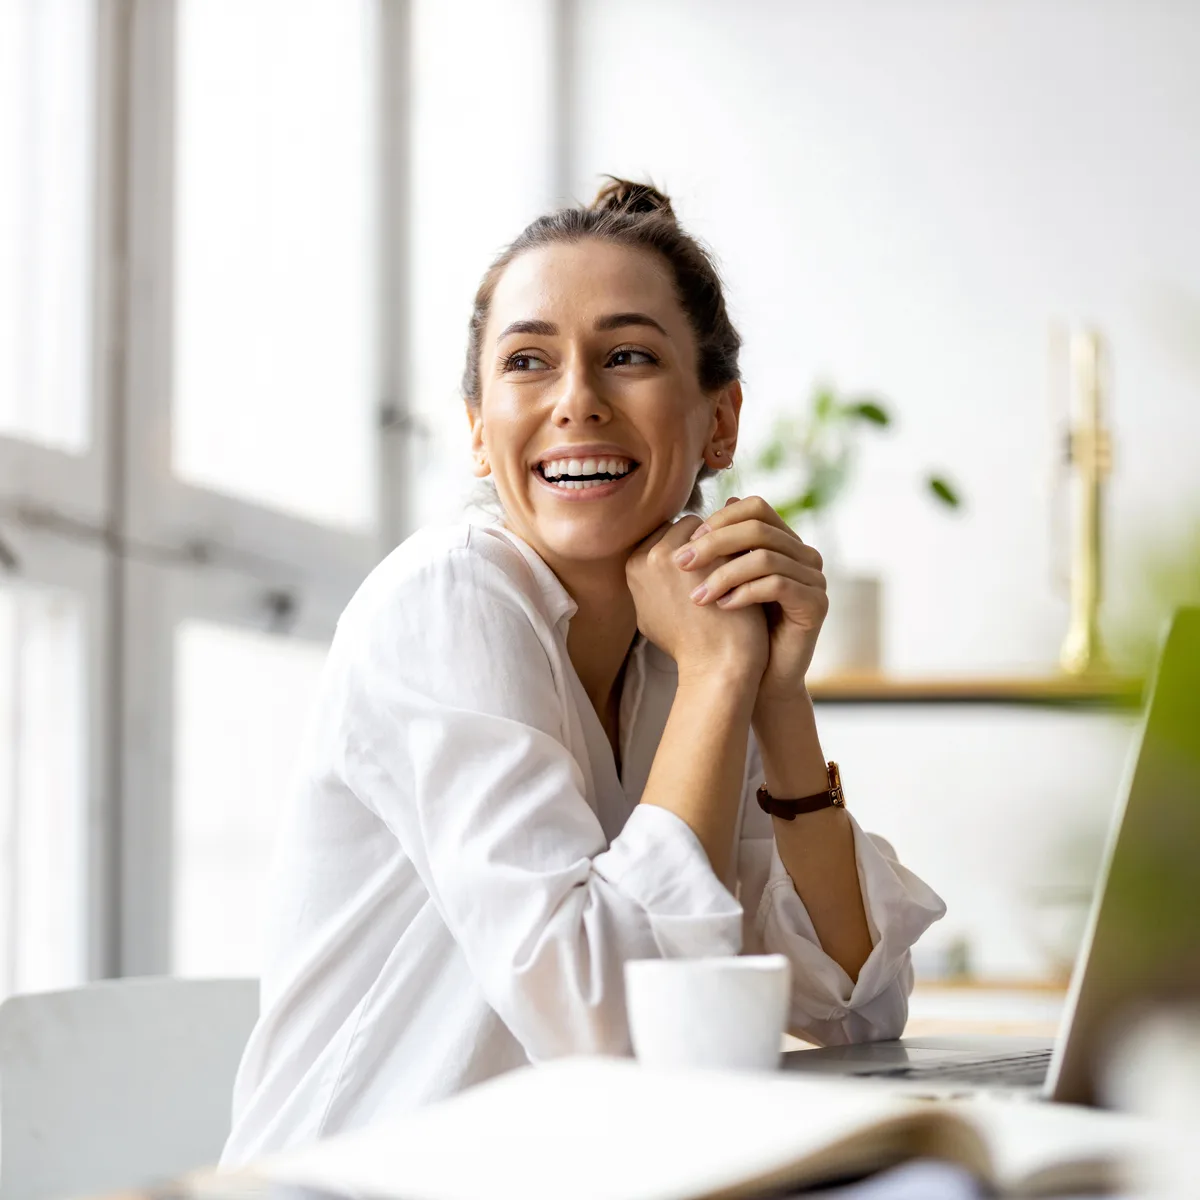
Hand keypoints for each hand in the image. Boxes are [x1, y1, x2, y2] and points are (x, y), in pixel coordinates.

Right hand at [626, 515, 768, 683]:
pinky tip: (752, 570)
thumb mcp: (651, 615)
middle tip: (725, 567)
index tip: (706, 570)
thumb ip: (650, 581)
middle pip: (686, 526)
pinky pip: (734, 536)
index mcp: (634, 565)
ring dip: (726, 542)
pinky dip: (743, 549)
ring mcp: (684, 553)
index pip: (665, 534)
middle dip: (707, 542)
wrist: (716, 666)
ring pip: (711, 527)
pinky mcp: (716, 555)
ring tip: (739, 569)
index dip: (690, 551)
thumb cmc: (688, 646)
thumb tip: (655, 557)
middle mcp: (652, 555)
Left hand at [672, 496, 826, 703]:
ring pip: (766, 557)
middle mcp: (803, 554)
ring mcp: (814, 578)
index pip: (755, 507)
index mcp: (782, 542)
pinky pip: (778, 585)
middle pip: (759, 528)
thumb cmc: (735, 630)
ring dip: (724, 574)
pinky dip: (745, 593)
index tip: (687, 543)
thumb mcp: (720, 584)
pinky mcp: (816, 604)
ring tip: (697, 596)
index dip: (720, 520)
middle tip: (682, 563)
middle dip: (714, 543)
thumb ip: (712, 552)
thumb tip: (690, 519)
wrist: (760, 678)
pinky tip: (721, 607)